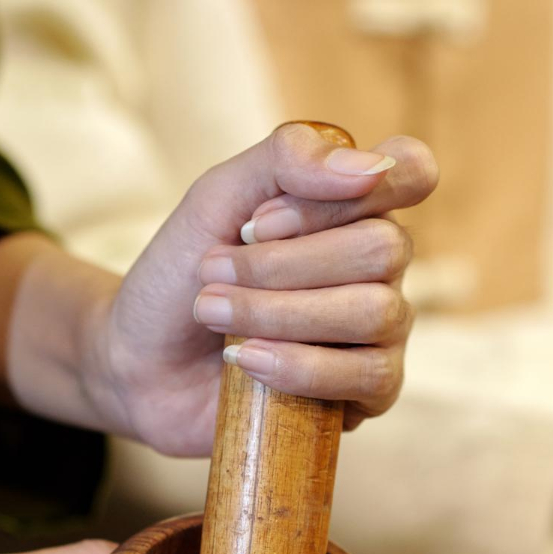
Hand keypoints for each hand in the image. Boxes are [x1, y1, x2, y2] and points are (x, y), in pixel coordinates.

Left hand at [91, 124, 437, 449]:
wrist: (140, 361)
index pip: (412, 172)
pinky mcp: (370, 393)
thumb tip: (370, 168)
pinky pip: (371, 377)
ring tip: (214, 313)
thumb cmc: (184, 275)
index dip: (367, 186)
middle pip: (384, 248)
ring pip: (376, 313)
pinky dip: (300, 366)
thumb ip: (287, 159)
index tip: (267, 217)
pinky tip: (246, 359)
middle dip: (284, 263)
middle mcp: (380, 268)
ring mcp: (382, 332)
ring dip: (280, 313)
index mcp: (353, 208)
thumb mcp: (217, 197)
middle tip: (213, 270)